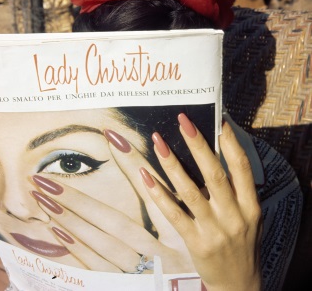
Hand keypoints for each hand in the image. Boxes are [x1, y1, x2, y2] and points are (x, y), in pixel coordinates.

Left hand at [30, 132, 194, 272]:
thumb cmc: (198, 263)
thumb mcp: (197, 232)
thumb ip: (181, 203)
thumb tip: (160, 171)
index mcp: (183, 235)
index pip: (154, 192)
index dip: (135, 162)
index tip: (113, 137)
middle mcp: (163, 255)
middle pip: (116, 222)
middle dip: (79, 200)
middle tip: (44, 180)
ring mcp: (144, 274)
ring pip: (102, 243)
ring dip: (71, 220)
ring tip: (43, 199)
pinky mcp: (128, 288)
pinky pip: (99, 269)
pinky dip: (78, 249)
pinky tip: (57, 230)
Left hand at [141, 113, 261, 290]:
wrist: (238, 284)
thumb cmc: (242, 242)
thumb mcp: (249, 216)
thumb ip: (237, 190)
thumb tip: (216, 154)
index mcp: (250, 206)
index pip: (241, 168)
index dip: (230, 143)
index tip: (218, 121)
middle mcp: (234, 216)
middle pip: (214, 174)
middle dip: (198, 144)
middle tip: (183, 121)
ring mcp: (214, 230)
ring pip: (190, 191)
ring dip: (172, 164)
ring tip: (158, 141)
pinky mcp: (195, 242)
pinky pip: (174, 214)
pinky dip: (159, 194)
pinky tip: (146, 175)